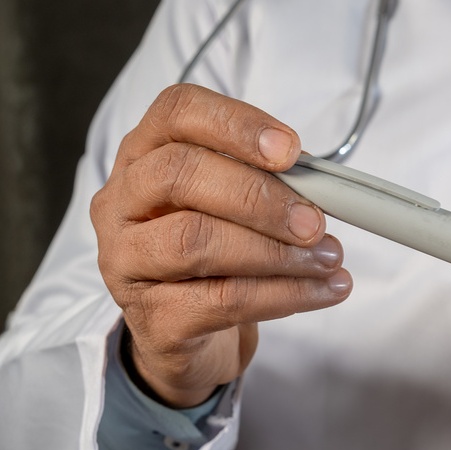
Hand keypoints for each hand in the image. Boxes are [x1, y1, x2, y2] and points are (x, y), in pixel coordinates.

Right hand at [91, 84, 351, 407]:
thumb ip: (269, 182)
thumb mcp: (235, 206)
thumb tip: (324, 185)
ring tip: (328, 258)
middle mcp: (122, 203)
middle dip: (258, 196)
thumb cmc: (216, 256)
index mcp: (144, 155)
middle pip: (180, 174)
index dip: (235, 124)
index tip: (291, 151)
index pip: (176, 112)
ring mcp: (126, 263)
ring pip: (196, 242)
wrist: (191, 337)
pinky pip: (222, 301)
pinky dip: (284, 295)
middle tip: (314, 221)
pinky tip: (322, 290)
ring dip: (277, 251)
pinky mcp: (152, 319)